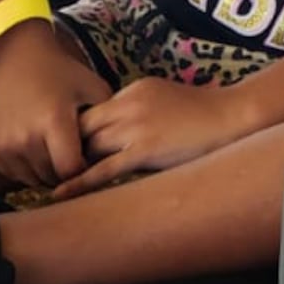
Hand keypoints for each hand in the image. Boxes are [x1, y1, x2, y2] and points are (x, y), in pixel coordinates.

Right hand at [0, 25, 110, 189]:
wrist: (14, 55)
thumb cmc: (59, 71)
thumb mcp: (92, 87)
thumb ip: (108, 118)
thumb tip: (119, 148)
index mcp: (53, 122)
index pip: (71, 170)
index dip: (84, 170)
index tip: (91, 160)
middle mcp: (25, 138)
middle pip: (52, 177)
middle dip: (67, 171)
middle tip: (76, 156)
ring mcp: (4, 145)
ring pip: (33, 179)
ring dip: (48, 172)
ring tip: (57, 151)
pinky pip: (15, 173)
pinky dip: (28, 168)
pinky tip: (38, 149)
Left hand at [50, 77, 255, 198]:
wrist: (235, 116)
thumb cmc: (207, 114)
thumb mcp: (167, 100)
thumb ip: (142, 112)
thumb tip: (123, 135)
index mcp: (135, 90)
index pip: (93, 112)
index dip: (78, 133)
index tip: (64, 149)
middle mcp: (129, 103)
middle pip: (83, 127)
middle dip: (67, 148)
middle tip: (48, 170)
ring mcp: (136, 126)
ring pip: (89, 147)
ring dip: (71, 165)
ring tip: (48, 184)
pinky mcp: (144, 149)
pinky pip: (103, 169)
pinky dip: (79, 182)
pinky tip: (61, 194)